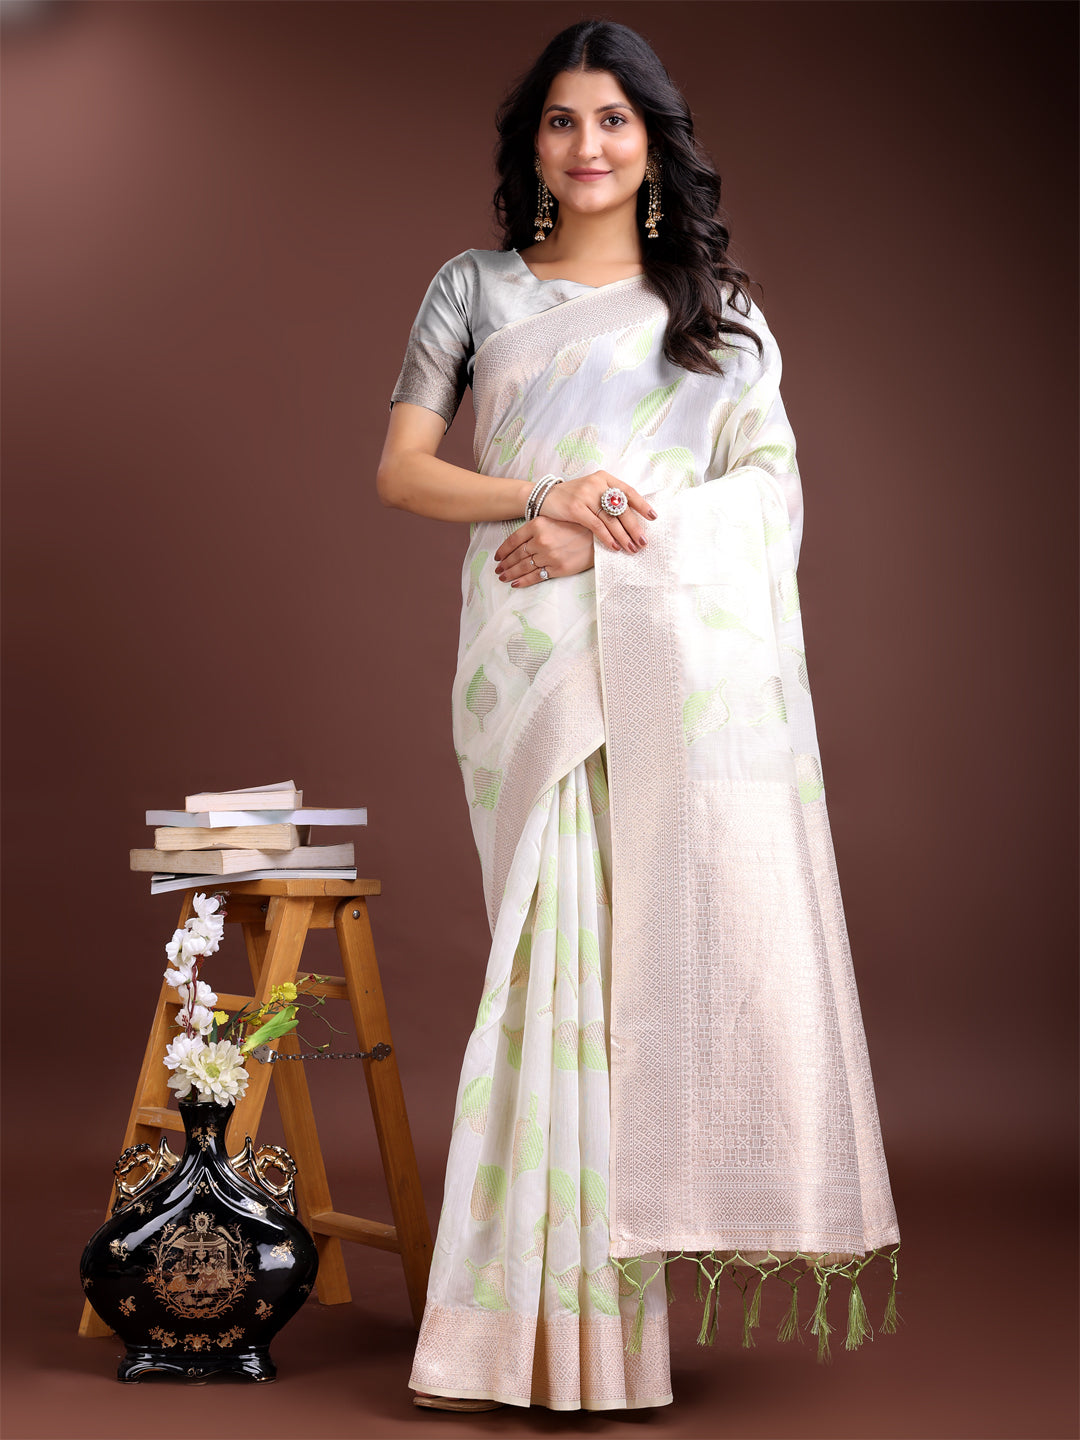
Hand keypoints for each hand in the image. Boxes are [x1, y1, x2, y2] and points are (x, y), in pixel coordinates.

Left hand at [495, 515, 594, 587]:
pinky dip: (523, 581)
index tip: (498, 557)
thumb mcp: (554, 520)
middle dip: (505, 564)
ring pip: (524, 567)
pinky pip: (536, 576)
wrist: (600, 536)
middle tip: (498, 569)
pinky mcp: (557, 568)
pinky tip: (515, 583)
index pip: (513, 540)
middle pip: (517, 555)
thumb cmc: (578, 526)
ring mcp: (548, 555)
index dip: (503, 550)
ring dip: (511, 573)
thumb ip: (537, 528)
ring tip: (503, 577)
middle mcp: (541, 540)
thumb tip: (520, 543)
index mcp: (538, 525)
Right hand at [536, 471, 657, 553]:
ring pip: (611, 519)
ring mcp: (586, 495)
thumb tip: (631, 518)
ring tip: (632, 548)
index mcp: (604, 478)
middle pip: (622, 508)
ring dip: (623, 536)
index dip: (642, 505)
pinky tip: (615, 547)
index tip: (653, 517)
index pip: (628, 491)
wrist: (544, 496)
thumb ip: (608, 499)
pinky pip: (597, 525)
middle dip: (634, 527)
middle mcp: (597, 483)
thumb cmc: (571, 497)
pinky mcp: (576, 508)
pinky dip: (607, 537)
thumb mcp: (591, 491)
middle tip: (644, 541)